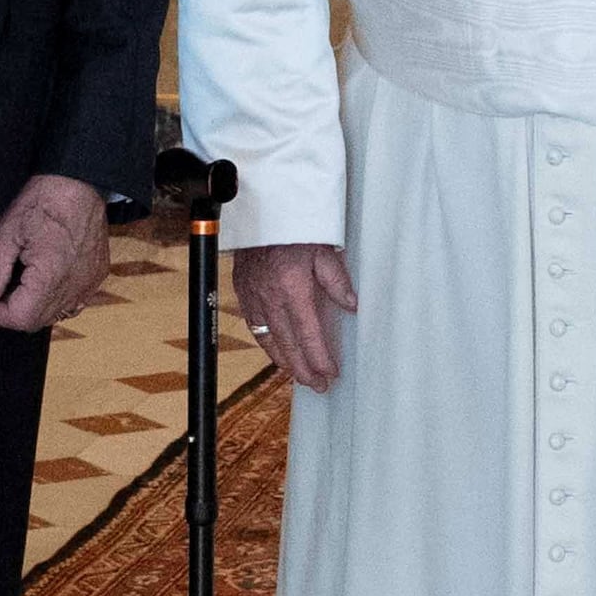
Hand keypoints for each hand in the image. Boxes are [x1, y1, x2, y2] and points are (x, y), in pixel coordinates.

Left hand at [0, 172, 111, 333]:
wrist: (78, 181)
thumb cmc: (42, 200)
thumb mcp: (6, 234)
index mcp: (51, 276)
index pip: (21, 318)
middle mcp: (76, 286)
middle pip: (38, 321)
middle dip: (12, 311)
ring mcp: (90, 283)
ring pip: (56, 315)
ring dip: (33, 307)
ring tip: (20, 281)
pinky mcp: (97, 276)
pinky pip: (74, 303)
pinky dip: (55, 300)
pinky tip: (44, 280)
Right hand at [236, 241, 353, 391]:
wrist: (261, 210)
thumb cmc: (294, 227)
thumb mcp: (323, 250)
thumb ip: (337, 280)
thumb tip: (352, 306)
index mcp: (292, 289)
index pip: (308, 335)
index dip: (320, 359)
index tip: (331, 373)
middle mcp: (270, 298)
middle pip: (288, 346)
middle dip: (304, 370)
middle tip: (318, 385)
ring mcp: (253, 297)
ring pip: (268, 341)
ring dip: (285, 362)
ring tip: (300, 376)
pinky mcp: (243, 292)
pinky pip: (254, 327)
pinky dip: (267, 344)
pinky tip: (277, 351)